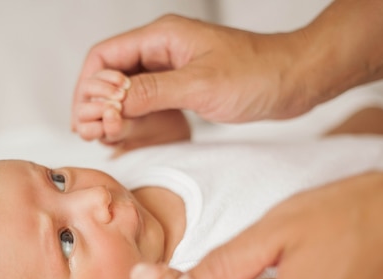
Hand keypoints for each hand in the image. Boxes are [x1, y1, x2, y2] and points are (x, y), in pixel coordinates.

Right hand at [72, 14, 307, 128]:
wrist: (296, 80)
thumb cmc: (258, 73)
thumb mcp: (201, 84)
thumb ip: (153, 92)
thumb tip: (112, 101)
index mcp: (162, 37)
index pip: (104, 56)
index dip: (88, 86)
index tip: (85, 116)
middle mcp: (161, 51)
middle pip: (110, 73)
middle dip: (96, 103)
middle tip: (92, 132)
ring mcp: (171, 70)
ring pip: (125, 90)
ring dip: (112, 113)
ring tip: (107, 138)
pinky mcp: (182, 88)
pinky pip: (146, 101)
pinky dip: (133, 118)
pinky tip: (128, 135)